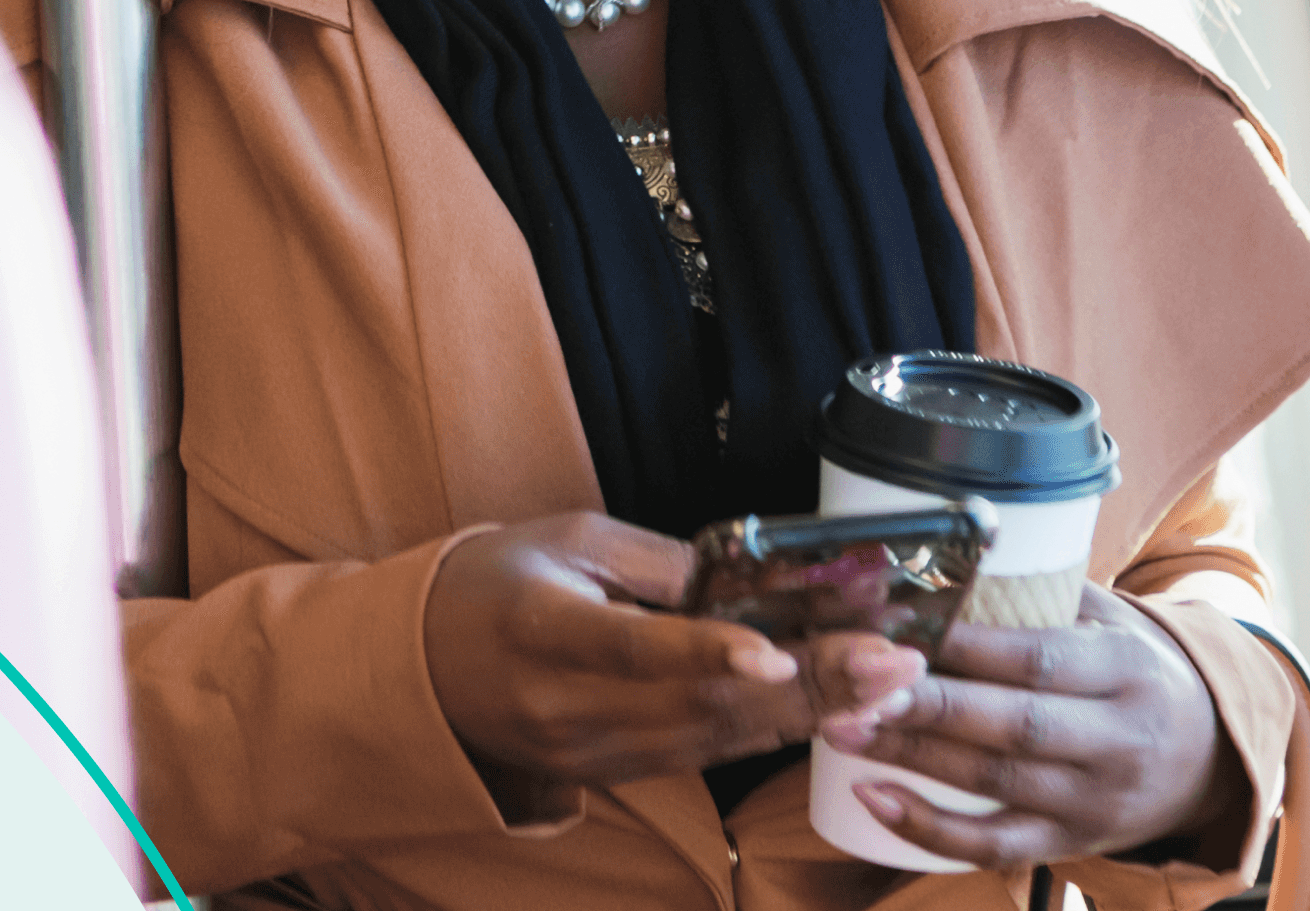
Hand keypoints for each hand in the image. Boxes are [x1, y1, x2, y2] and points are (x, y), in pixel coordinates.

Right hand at [423, 514, 924, 795]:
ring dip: (807, 712)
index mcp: (542, 631)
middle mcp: (567, 706)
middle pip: (698, 704)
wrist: (421, 668)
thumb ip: (651, 559)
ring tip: (884, 683)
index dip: (706, 654)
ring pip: (713, 739)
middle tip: (888, 659)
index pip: (632, 649)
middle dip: (807, 683)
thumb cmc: (492, 585)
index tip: (775, 656)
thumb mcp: (561, 538)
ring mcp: (590, 752)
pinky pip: (702, 753)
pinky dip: (769, 731)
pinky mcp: (611, 772)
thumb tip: (740, 581)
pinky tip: (832, 708)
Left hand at [817, 588, 1236, 869]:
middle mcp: (1117, 738)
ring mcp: (1094, 799)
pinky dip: (929, 829)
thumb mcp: (1115, 621)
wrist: (1211, 761)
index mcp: (1126, 668)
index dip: (966, 644)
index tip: (897, 623)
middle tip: (857, 681)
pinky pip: (995, 845)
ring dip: (912, 756)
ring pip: (995, 782)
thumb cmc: (1138, 673)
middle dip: (930, 705)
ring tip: (843, 726)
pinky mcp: (1070, 843)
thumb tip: (954, 548)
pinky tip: (873, 797)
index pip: (1039, 657)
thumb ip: (1047, 590)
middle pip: (1015, 724)